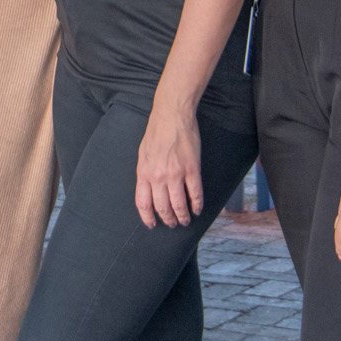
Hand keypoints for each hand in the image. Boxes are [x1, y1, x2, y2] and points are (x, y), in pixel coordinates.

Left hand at [135, 104, 202, 228]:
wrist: (172, 116)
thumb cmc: (156, 132)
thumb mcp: (143, 154)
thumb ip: (146, 172)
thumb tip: (148, 189)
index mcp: (144, 173)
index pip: (143, 203)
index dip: (148, 217)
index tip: (152, 224)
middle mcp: (158, 176)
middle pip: (162, 207)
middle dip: (168, 219)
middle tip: (173, 224)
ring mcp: (176, 174)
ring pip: (179, 205)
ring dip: (183, 216)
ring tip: (185, 220)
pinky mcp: (192, 169)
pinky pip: (195, 194)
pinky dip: (197, 205)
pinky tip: (197, 209)